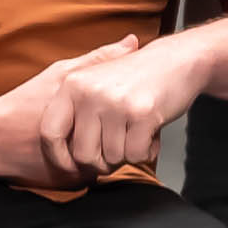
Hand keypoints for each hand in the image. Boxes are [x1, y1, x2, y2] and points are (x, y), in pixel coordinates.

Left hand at [0, 33, 191, 180]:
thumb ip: (74, 111)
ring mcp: (115, 103)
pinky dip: (146, 152)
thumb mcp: (95, 83)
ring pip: (112, 158)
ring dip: (128, 153)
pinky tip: (151, 134)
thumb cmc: (135, 78)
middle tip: (118, 147)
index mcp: (71, 84)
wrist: (177, 60)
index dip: (58, 157)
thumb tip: (62, 155)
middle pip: (83, 154)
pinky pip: (136, 155)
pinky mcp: (141, 113)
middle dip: (103, 161)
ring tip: (137, 131)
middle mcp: (89, 92)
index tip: (71, 167)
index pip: (50, 132)